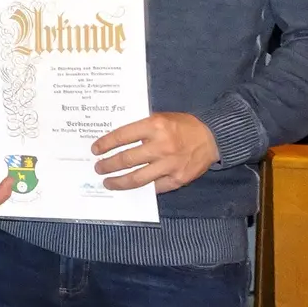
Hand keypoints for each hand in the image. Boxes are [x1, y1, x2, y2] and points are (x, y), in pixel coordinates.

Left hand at [92, 113, 219, 192]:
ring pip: (137, 178)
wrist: (212, 137)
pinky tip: (132, 187)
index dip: (105, 144)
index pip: (121, 136)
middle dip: (108, 166)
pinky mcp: (178, 179)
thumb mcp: (160, 118)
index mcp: (154, 126)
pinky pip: (154, 187)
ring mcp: (170, 164)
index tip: (95, 150)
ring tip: (108, 182)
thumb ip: (140, 128)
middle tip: (98, 168)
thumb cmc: (182, 126)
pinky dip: (141, 188)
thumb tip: (115, 141)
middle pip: (126, 160)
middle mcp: (161, 146)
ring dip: (119, 182)